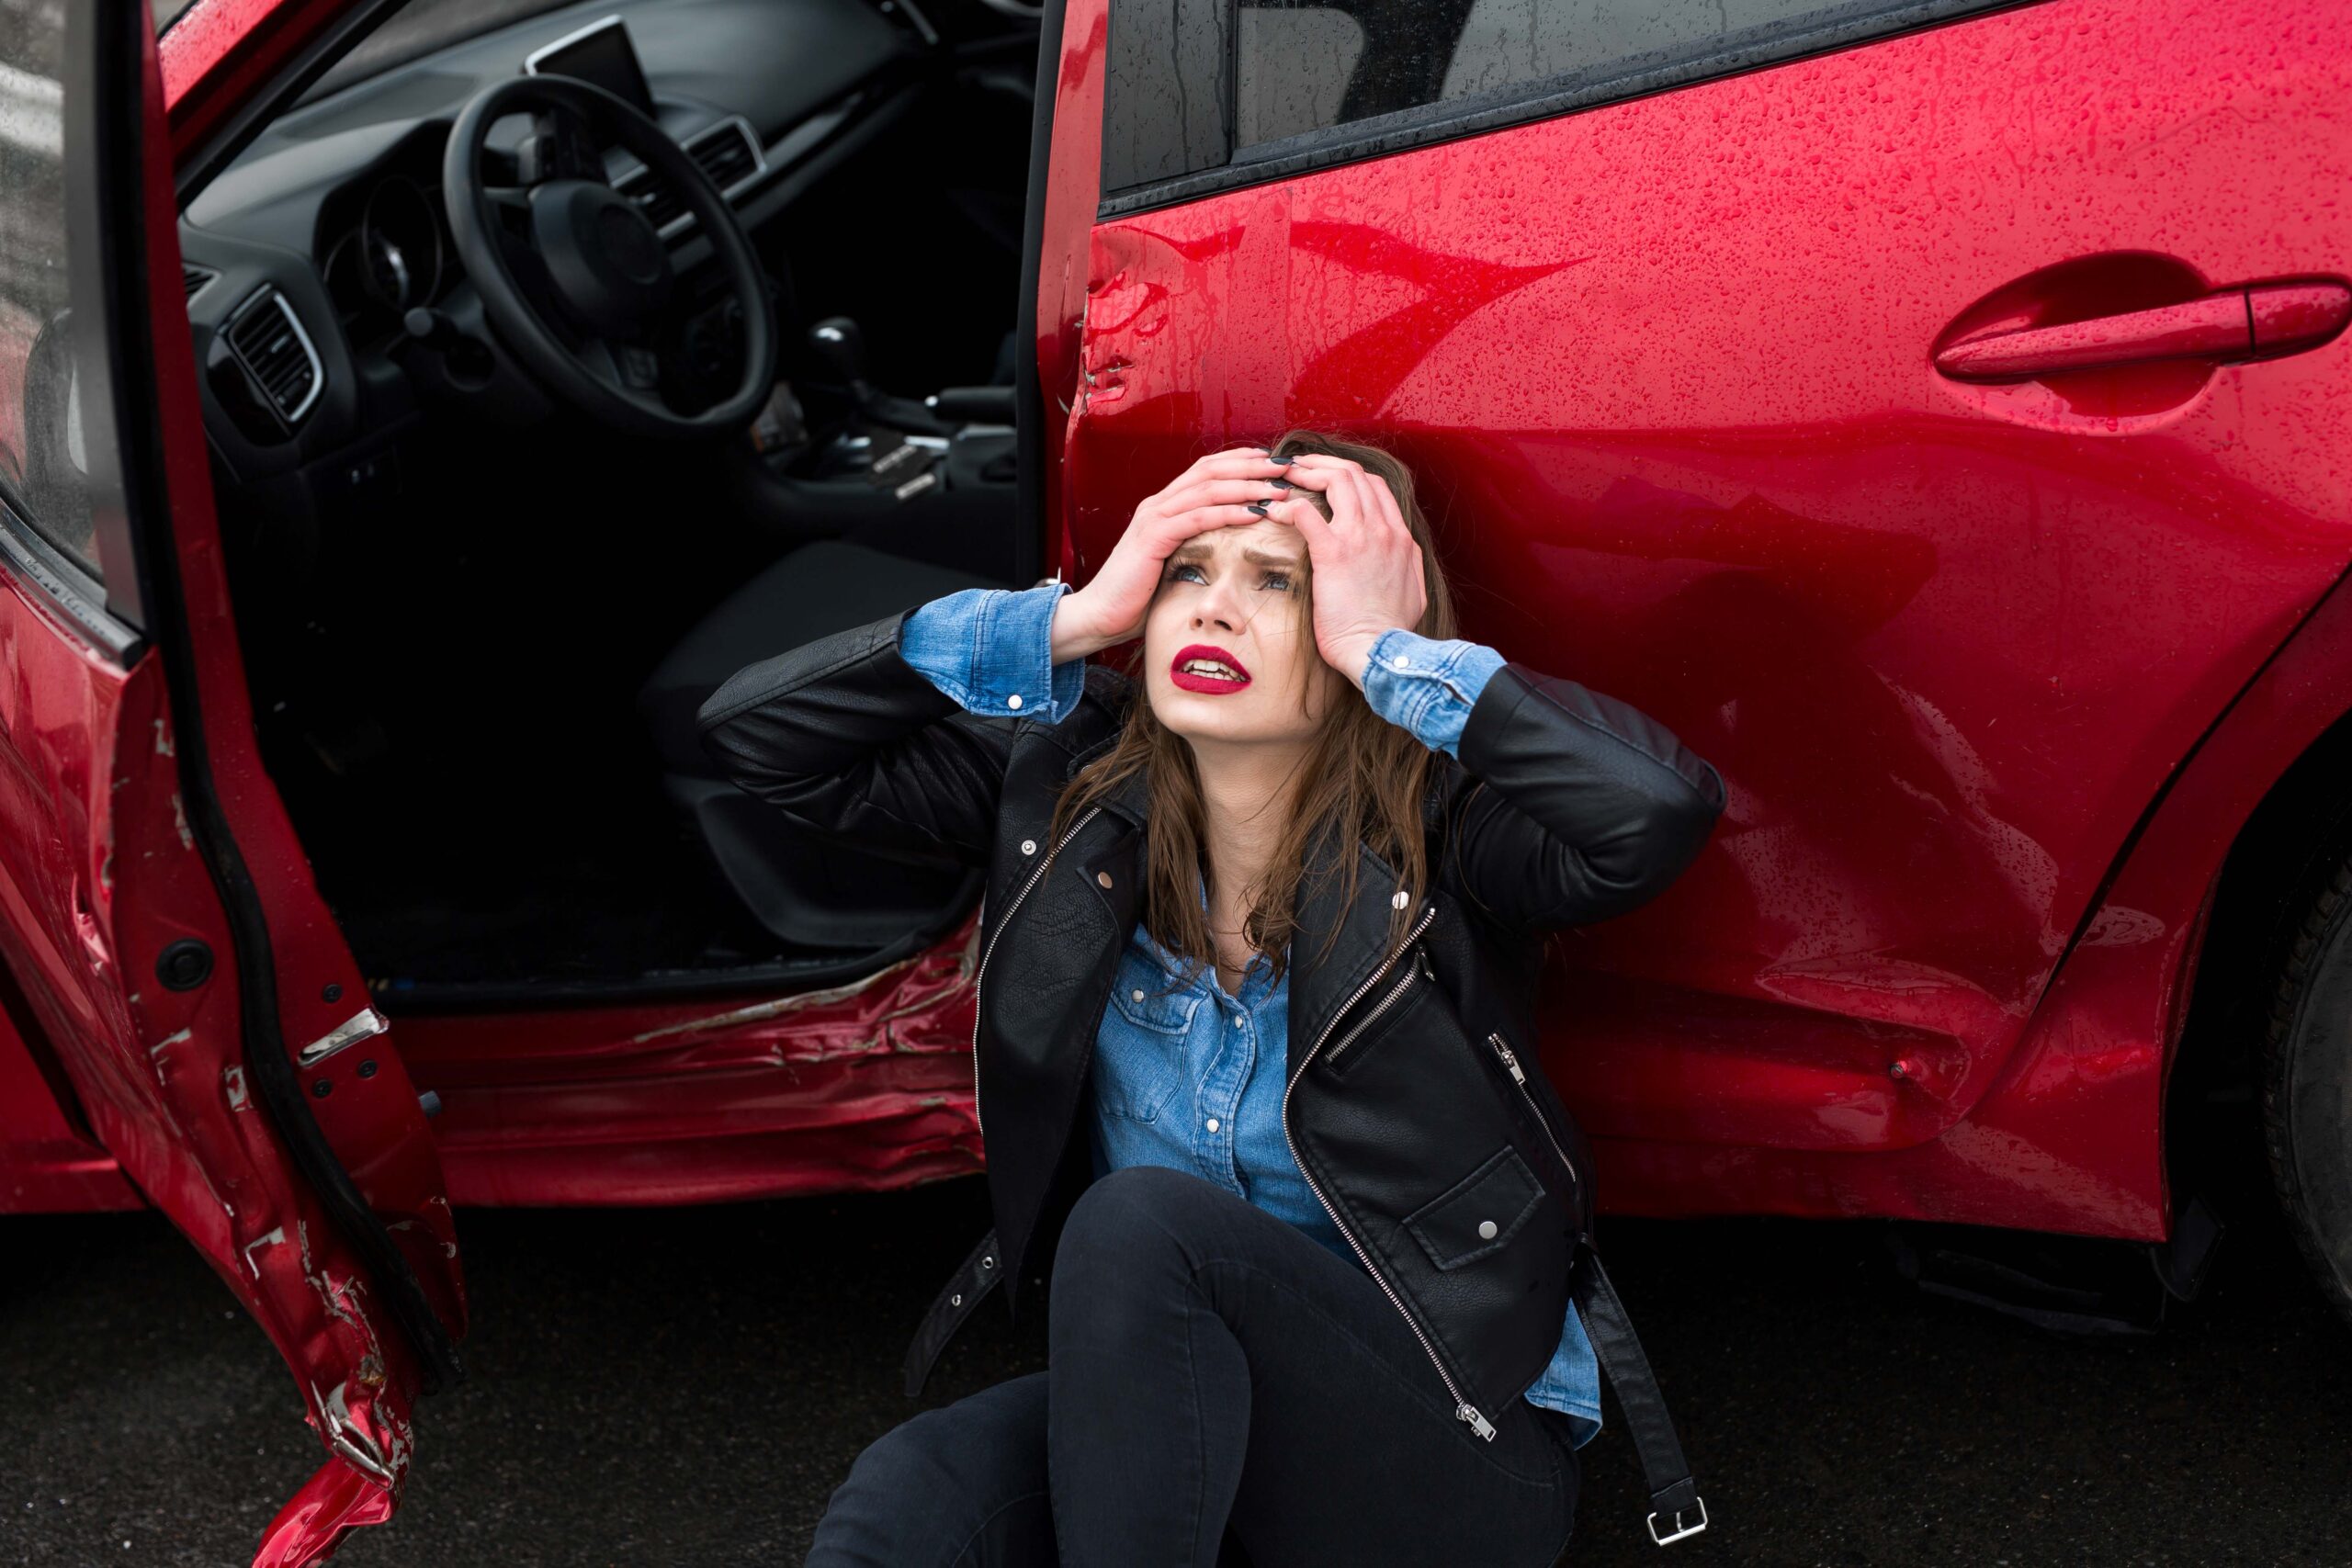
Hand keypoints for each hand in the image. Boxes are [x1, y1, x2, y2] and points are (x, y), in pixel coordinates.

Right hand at [1049, 447, 1293, 660]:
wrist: (1101, 615)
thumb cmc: (1139, 597)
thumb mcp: (1174, 564)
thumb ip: (1196, 548)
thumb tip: (1231, 549)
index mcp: (1165, 506)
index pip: (1206, 470)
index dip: (1241, 461)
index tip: (1273, 460)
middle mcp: (1158, 504)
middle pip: (1211, 471)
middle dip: (1252, 466)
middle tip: (1285, 466)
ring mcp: (1154, 518)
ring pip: (1207, 489)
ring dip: (1247, 487)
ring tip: (1278, 490)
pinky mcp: (1152, 538)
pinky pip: (1197, 518)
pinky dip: (1227, 513)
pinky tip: (1254, 514)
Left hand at [1267, 454, 1427, 685]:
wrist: (1381, 651)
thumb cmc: (1389, 631)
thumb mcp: (1413, 590)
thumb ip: (1406, 566)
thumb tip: (1401, 558)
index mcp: (1400, 538)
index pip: (1375, 486)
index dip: (1346, 473)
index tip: (1323, 476)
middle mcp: (1383, 530)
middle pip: (1354, 473)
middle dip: (1322, 463)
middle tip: (1295, 467)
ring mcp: (1360, 538)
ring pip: (1336, 479)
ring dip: (1305, 472)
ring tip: (1281, 477)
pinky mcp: (1334, 553)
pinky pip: (1306, 513)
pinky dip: (1287, 505)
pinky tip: (1272, 511)